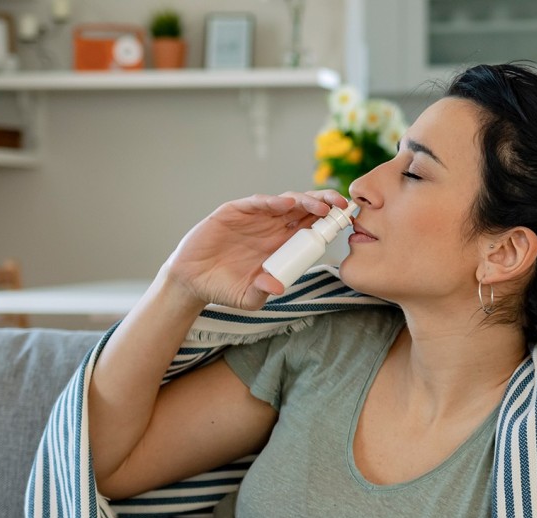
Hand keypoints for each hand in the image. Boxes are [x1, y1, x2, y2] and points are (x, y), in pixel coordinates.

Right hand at [163, 190, 349, 310]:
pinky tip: (286, 204)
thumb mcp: (247, 297)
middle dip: (324, 205)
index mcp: (281, 246)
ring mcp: (254, 218)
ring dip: (305, 201)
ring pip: (286, 202)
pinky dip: (272, 201)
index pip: (311, 228)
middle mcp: (272, 228)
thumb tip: (278, 286)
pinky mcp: (234, 212)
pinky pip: (257, 203)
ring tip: (321, 206)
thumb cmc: (223, 289)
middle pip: (304, 210)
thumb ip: (263, 292)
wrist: (190, 281)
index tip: (346, 222)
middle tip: (341, 206)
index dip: (328, 223)